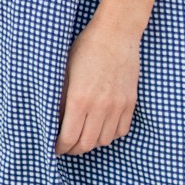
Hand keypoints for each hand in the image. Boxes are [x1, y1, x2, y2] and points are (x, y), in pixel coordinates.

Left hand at [53, 13, 140, 155]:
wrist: (116, 34)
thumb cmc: (86, 49)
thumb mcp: (64, 72)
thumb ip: (60, 100)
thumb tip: (55, 123)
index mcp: (79, 99)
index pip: (68, 138)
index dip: (60, 147)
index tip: (55, 147)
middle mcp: (100, 107)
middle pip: (86, 144)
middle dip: (73, 149)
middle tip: (67, 146)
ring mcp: (117, 106)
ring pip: (104, 141)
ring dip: (92, 142)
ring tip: (84, 136)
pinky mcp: (130, 102)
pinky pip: (121, 131)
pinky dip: (110, 135)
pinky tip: (101, 127)